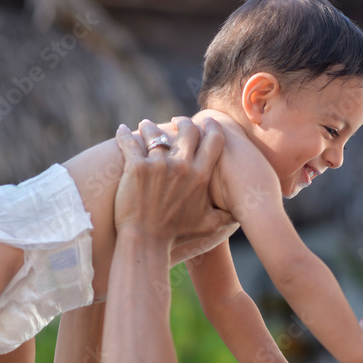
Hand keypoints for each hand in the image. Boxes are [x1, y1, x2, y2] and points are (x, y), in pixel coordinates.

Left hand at [114, 117, 233, 244]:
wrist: (146, 241)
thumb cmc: (177, 235)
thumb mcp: (208, 225)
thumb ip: (226, 216)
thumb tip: (240, 212)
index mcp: (201, 176)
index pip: (213, 140)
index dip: (211, 127)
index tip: (206, 122)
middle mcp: (182, 166)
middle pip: (187, 130)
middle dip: (182, 122)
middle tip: (175, 121)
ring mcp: (158, 165)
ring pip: (155, 133)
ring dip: (151, 126)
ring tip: (146, 125)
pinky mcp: (136, 168)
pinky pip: (129, 142)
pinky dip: (125, 134)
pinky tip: (123, 130)